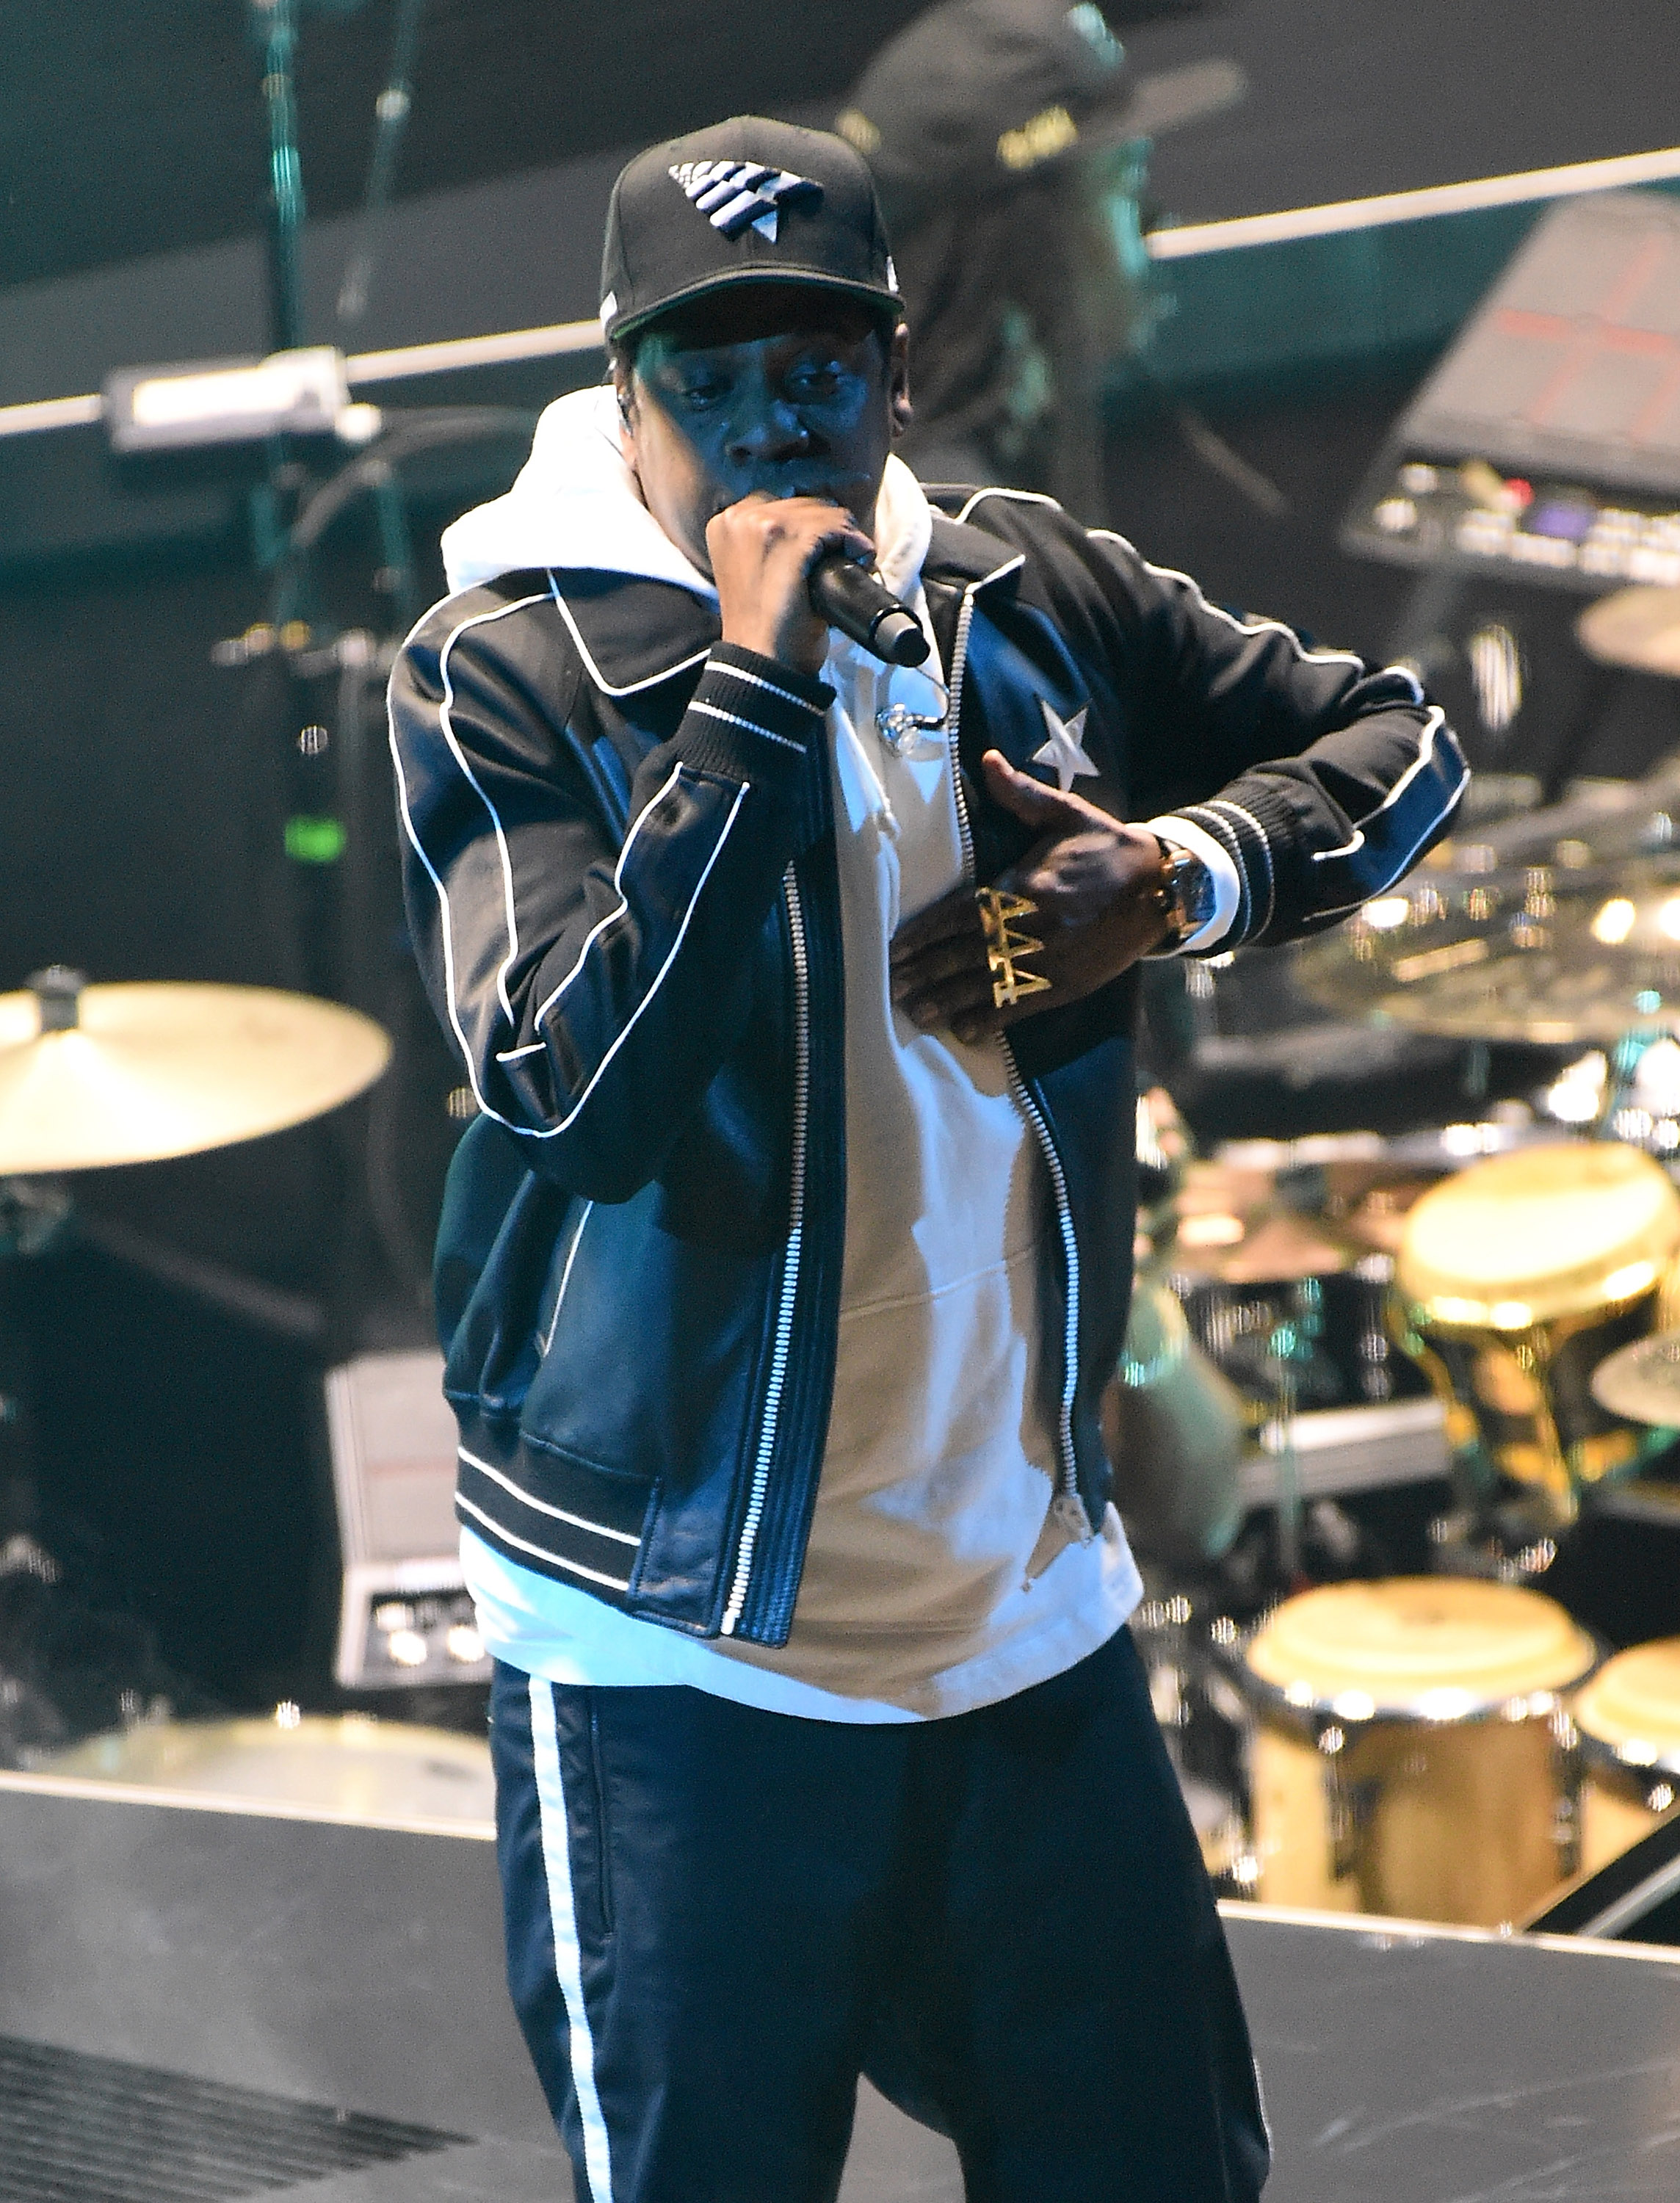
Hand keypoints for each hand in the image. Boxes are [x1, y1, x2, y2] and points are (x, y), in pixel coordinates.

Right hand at [707, 494, 873, 676]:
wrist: (762, 662)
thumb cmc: (765, 627)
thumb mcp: (757, 572)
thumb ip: (773, 543)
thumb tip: (820, 523)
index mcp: (726, 523)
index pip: (782, 497)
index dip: (813, 510)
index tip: (838, 518)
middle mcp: (738, 516)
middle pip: (804, 501)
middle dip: (829, 526)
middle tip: (840, 556)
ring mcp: (761, 524)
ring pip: (823, 509)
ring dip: (843, 534)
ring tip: (847, 562)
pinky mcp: (787, 538)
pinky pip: (834, 525)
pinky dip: (852, 540)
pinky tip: (858, 558)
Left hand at [889, 750, 1171, 1044]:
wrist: (1161, 887)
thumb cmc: (1106, 848)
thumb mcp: (1067, 813)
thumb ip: (1022, 795)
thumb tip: (988, 760)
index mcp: (1025, 885)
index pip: (961, 913)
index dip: (924, 933)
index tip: (894, 948)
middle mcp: (1031, 926)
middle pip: (965, 954)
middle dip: (925, 972)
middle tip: (890, 987)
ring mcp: (1049, 961)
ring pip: (987, 985)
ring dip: (947, 1001)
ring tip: (914, 1011)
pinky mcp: (1066, 985)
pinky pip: (1021, 1006)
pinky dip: (990, 1020)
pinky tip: (962, 1029)